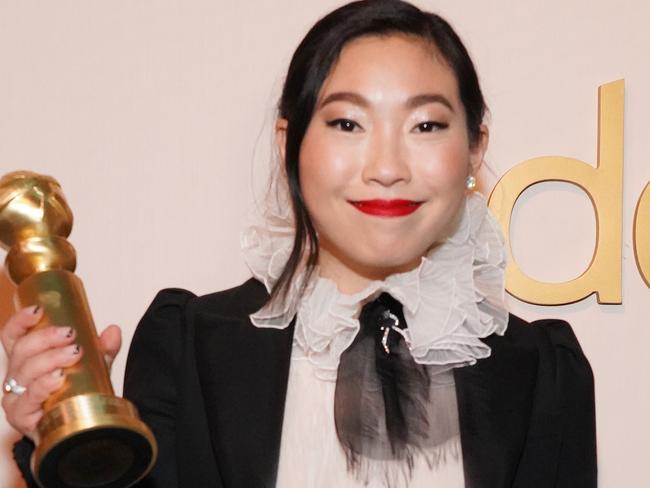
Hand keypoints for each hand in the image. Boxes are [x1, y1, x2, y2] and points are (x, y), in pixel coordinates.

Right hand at [1, 306, 121, 438]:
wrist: (77, 428)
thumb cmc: (76, 393)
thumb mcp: (92, 367)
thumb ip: (102, 350)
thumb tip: (113, 331)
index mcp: (26, 359)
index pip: (13, 336)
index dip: (20, 321)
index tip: (38, 310)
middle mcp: (16, 376)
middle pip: (21, 350)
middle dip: (46, 338)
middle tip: (70, 334)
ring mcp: (16, 397)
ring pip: (25, 372)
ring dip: (49, 359)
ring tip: (73, 353)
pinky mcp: (21, 417)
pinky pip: (28, 399)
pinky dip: (42, 386)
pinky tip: (56, 378)